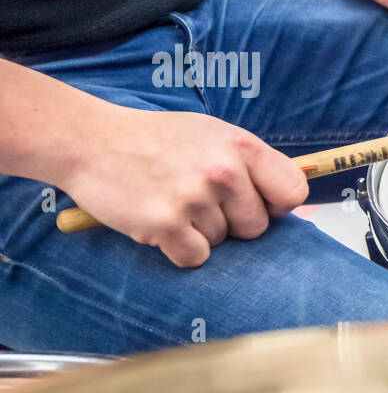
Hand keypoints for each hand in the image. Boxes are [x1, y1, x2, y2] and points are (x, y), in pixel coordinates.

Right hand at [58, 107, 308, 267]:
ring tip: (171, 200)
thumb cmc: (157, 140)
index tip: (258, 203)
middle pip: (256, 227)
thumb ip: (252, 164)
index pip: (293, 192)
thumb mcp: (213, 134)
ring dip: (199, 232)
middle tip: (197, 199)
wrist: (90, 141)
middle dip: (231, 222)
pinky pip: (195, 258)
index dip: (277, 205)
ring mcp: (195, 198)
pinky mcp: (165, 224)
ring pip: (222, 242)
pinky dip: (178, 249)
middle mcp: (223, 171)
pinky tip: (160, 222)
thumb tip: (291, 200)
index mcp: (242, 147)